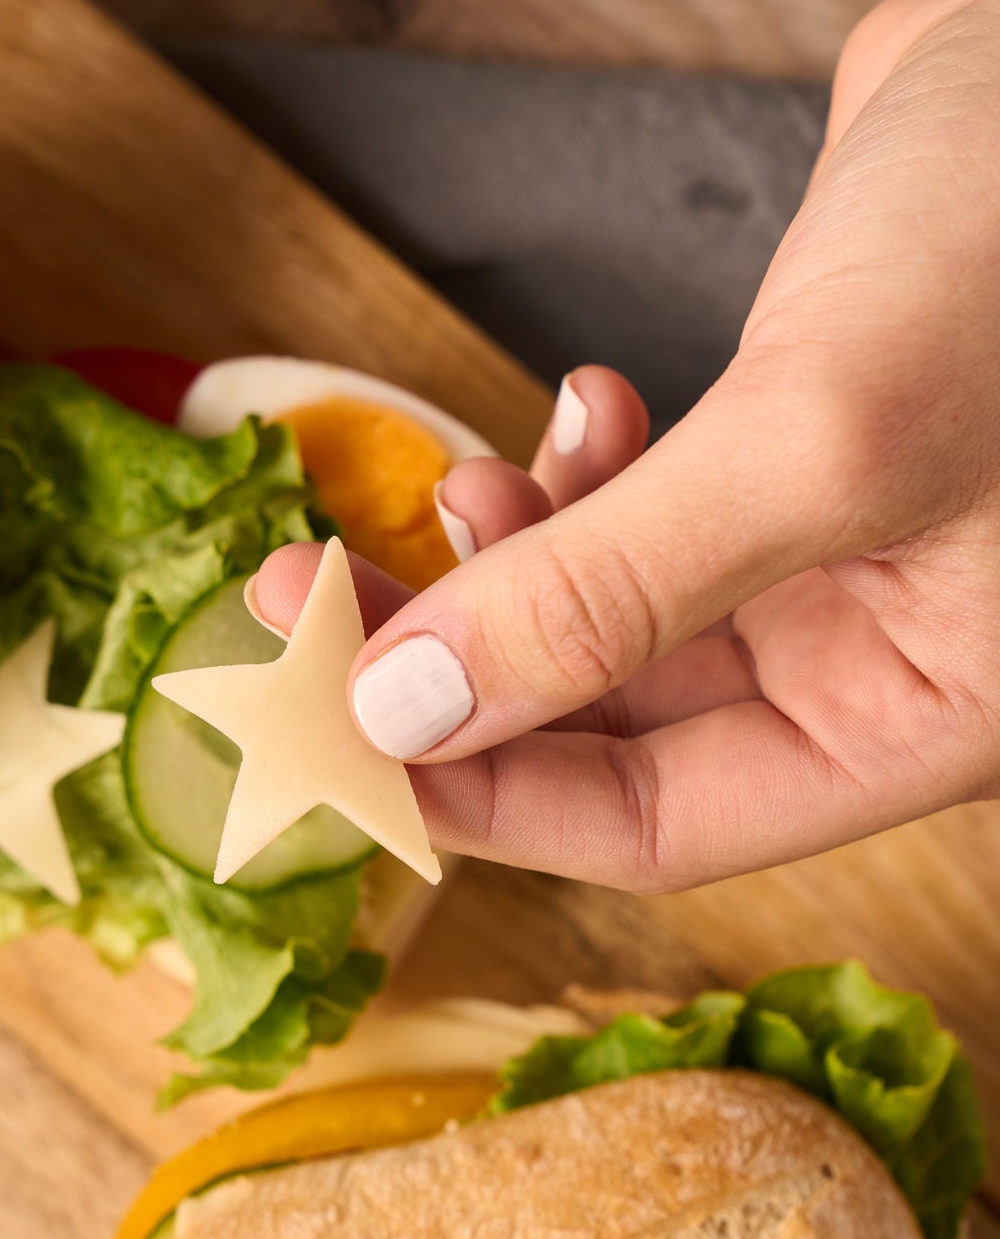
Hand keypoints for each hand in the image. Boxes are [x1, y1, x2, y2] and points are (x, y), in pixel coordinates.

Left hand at [254, 0, 999, 891]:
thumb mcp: (820, 436)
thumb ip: (610, 591)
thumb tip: (405, 715)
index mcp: (921, 716)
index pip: (655, 825)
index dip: (480, 794)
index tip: (329, 733)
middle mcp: (875, 663)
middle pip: (610, 726)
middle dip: (461, 661)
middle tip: (318, 595)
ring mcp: (833, 562)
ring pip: (611, 620)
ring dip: (514, 562)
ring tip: (464, 482)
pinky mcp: (794, 462)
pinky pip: (645, 521)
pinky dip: (583, 480)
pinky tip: (580, 413)